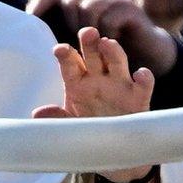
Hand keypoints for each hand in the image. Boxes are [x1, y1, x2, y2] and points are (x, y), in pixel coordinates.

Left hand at [27, 0, 176, 75]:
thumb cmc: (107, 46)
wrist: (149, 53)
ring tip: (96, 44)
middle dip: (68, 23)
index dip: (38, 3)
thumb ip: (59, 29)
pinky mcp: (130, 7)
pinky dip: (106, 35)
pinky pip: (107, 19)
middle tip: (77, 41)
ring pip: (87, 7)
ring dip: (88, 31)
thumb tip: (28, 29)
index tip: (29, 22)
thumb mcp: (79, 36)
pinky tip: (111, 43)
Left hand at [33, 27, 154, 182]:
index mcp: (77, 82)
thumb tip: (38, 113)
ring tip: (107, 44)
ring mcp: (119, 85)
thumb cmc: (88, 130)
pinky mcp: (138, 98)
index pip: (70, 63)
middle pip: (93, 55)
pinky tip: (141, 74)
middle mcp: (98, 79)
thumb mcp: (70, 125)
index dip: (65, 55)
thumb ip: (56, 118)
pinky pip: (143, 85)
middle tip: (87, 32)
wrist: (115, 150)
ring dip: (113, 52)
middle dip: (90, 43)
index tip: (60, 50)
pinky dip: (144, 78)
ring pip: (117, 62)